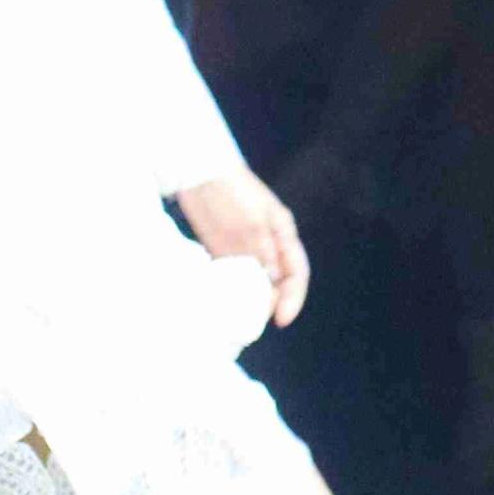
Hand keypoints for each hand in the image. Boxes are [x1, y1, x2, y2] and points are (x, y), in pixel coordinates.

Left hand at [179, 169, 310, 327]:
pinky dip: (228, 291)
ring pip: (253, 282)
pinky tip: (219, 303)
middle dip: (270, 304)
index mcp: (282, 234)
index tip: (281, 319)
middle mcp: (267, 244)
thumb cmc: (230, 190)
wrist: (197, 171)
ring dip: (248, 301)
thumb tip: (272, 280)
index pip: (296, 273)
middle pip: (276, 282)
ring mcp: (244, 247)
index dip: (293, 298)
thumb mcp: (251, 220)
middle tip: (254, 323)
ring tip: (236, 319)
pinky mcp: (220, 249)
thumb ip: (262, 249)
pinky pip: (230, 277)